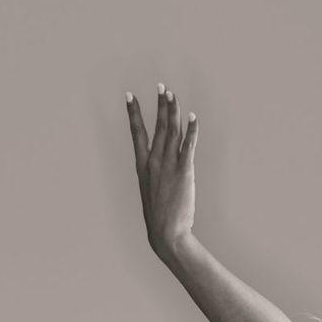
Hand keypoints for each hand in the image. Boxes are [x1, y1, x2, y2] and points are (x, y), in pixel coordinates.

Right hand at [125, 84, 197, 264]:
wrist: (167, 234)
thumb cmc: (160, 217)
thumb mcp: (151, 192)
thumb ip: (156, 175)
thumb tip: (162, 166)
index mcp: (143, 166)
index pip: (137, 133)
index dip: (134, 113)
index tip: (129, 96)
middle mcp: (154, 162)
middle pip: (158, 127)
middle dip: (160, 105)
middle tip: (162, 87)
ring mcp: (168, 166)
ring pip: (172, 131)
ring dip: (173, 111)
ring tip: (173, 95)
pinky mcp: (184, 172)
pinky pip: (188, 146)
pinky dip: (191, 130)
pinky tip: (192, 117)